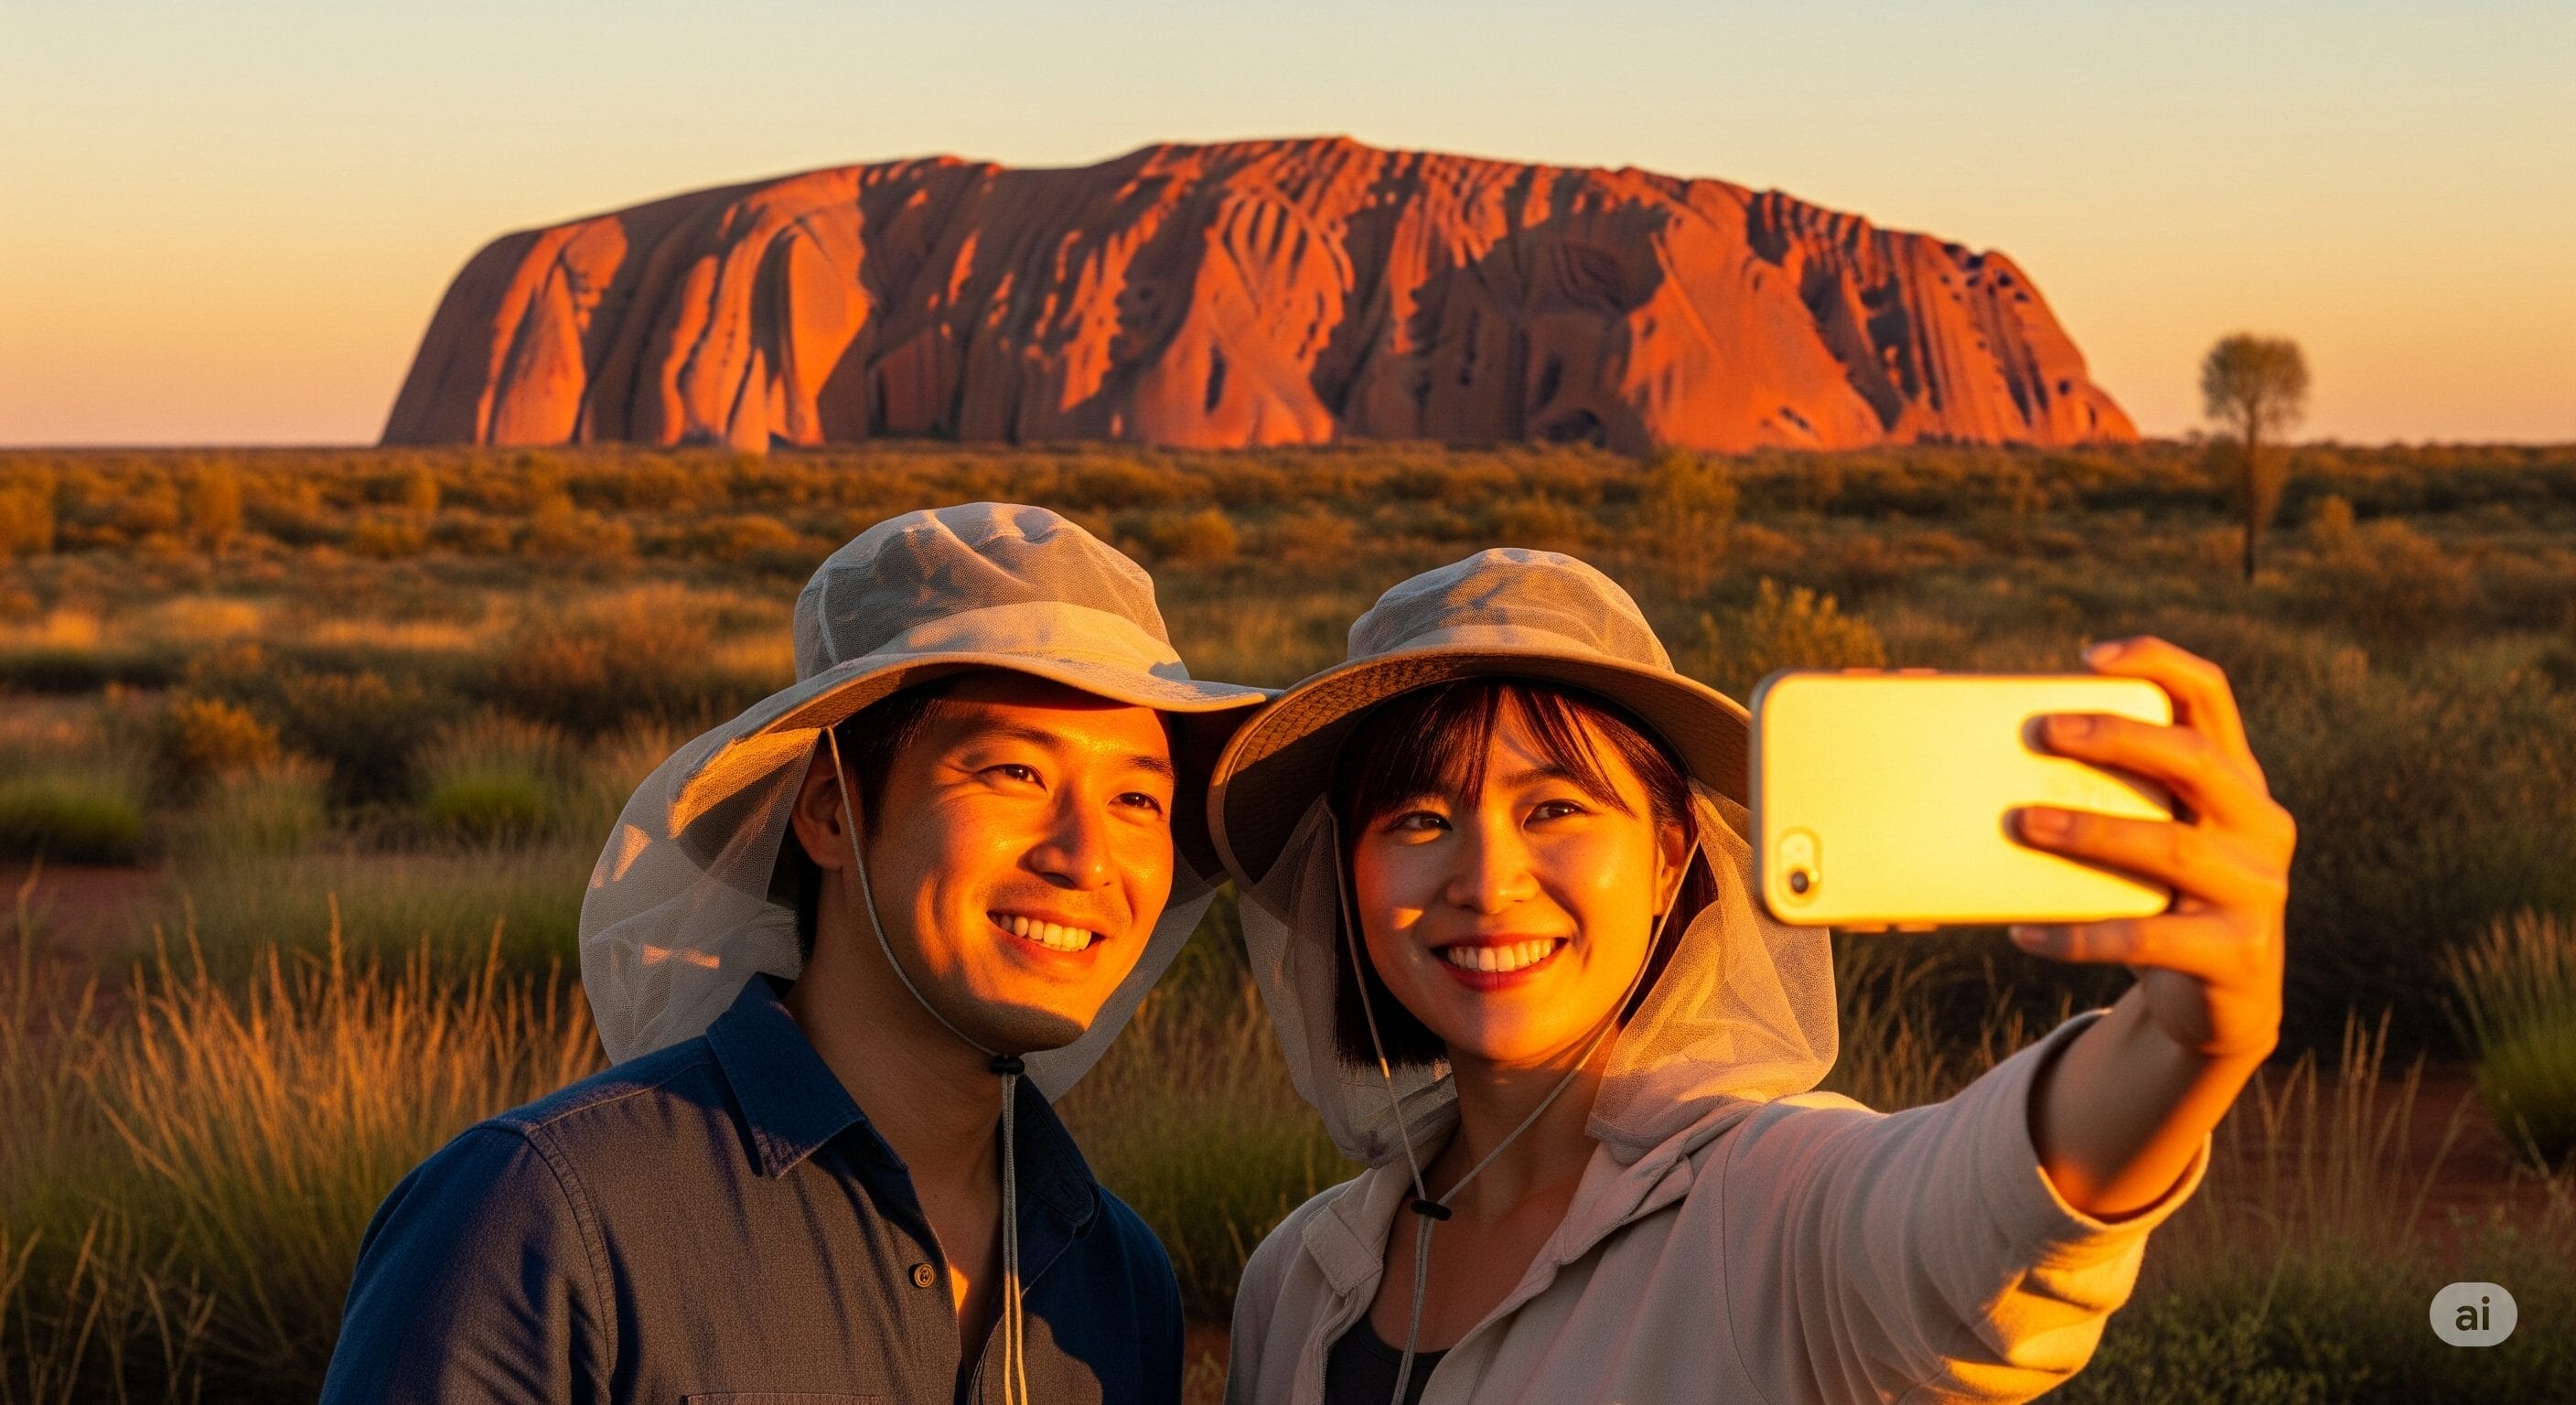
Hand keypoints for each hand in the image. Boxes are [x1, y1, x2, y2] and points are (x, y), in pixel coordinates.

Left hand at [2006, 637, 2294, 1062]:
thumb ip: (2113, 796)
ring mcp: (2257, 890)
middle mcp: (2259, 825)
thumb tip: (1995, 768)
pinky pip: (2147, 938)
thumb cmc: (2164, 898)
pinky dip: (2080, 936)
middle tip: (2043, 731)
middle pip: (2194, 762)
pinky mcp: (2236, 954)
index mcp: (2237, 779)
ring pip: (2172, 849)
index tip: (2092, 657)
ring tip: (2022, 823)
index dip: (2160, 664)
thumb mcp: (2155, 836)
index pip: (2212, 698)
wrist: (2222, 1002)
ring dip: (2092, 831)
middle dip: (2117, 739)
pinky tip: (2024, 934)